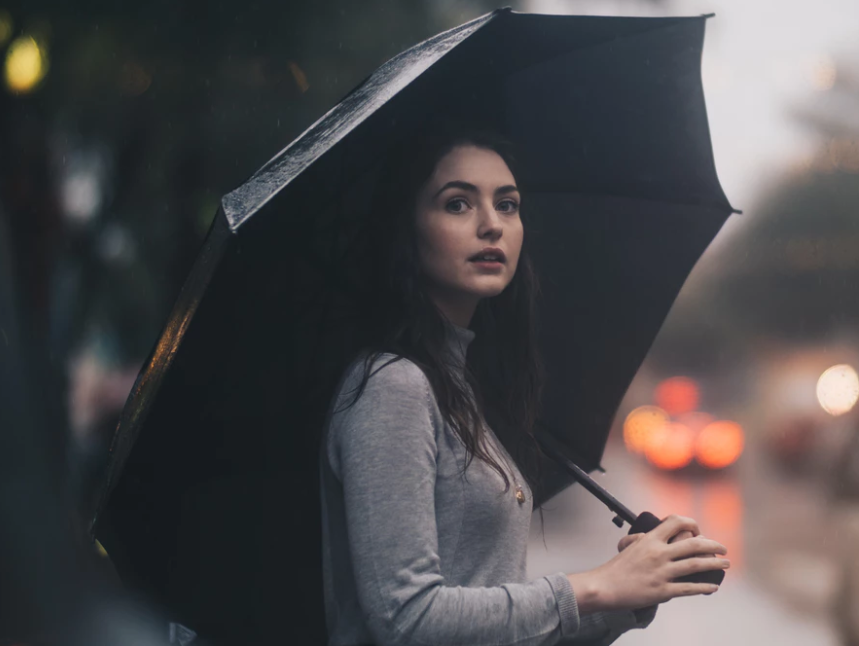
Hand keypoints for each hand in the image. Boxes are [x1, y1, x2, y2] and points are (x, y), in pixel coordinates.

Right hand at [568, 515, 728, 612]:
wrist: (605, 586)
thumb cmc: (616, 567)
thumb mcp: (630, 546)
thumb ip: (645, 539)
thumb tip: (652, 536)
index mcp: (650, 539)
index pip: (676, 522)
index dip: (691, 524)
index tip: (698, 532)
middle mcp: (658, 553)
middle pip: (693, 544)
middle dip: (713, 545)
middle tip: (723, 549)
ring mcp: (661, 572)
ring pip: (696, 564)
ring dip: (714, 564)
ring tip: (726, 564)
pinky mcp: (662, 590)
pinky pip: (689, 588)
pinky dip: (704, 587)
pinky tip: (713, 586)